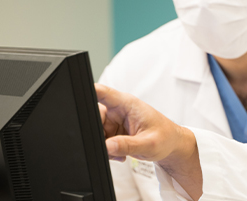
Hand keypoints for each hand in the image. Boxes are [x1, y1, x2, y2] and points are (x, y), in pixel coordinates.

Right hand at [95, 83, 203, 199]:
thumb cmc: (166, 138)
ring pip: (96, 131)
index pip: (102, 92)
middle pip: (94, 116)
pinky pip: (102, 140)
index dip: (87, 92)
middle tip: (110, 147)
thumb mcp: (148, 144)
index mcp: (127, 104)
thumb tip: (107, 147)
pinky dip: (108, 149)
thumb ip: (127, 145)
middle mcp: (119, 110)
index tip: (74, 97)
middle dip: (97, 134)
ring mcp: (116, 120)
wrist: (172, 146)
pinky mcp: (114, 131)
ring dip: (104, 144)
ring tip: (121, 153)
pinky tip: (120, 154)